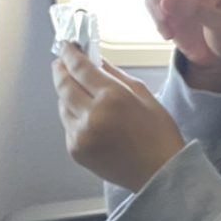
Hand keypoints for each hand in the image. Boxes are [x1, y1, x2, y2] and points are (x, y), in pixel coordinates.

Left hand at [52, 43, 184, 191]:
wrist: (159, 174)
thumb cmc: (159, 134)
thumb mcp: (144, 95)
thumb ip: (117, 76)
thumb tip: (97, 61)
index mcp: (112, 97)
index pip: (81, 68)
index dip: (70, 54)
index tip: (67, 46)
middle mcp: (91, 115)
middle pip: (64, 85)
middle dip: (61, 70)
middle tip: (61, 62)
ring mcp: (80, 134)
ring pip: (62, 105)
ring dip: (66, 93)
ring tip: (75, 88)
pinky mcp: (75, 150)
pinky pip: (67, 124)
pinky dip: (72, 115)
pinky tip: (85, 113)